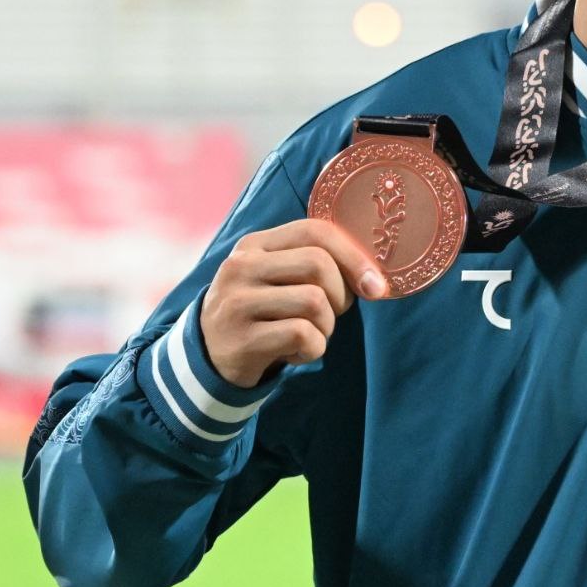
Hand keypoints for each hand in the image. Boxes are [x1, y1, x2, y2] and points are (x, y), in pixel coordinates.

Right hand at [198, 219, 386, 388]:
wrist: (210, 356)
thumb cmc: (262, 312)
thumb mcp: (277, 278)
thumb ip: (315, 265)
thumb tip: (374, 279)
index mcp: (255, 244)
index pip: (315, 231)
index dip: (354, 256)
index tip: (375, 285)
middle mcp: (241, 266)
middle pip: (318, 265)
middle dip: (340, 296)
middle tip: (331, 314)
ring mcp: (237, 302)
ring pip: (314, 302)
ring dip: (327, 326)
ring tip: (309, 334)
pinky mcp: (242, 340)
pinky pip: (304, 336)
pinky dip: (313, 349)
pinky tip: (295, 352)